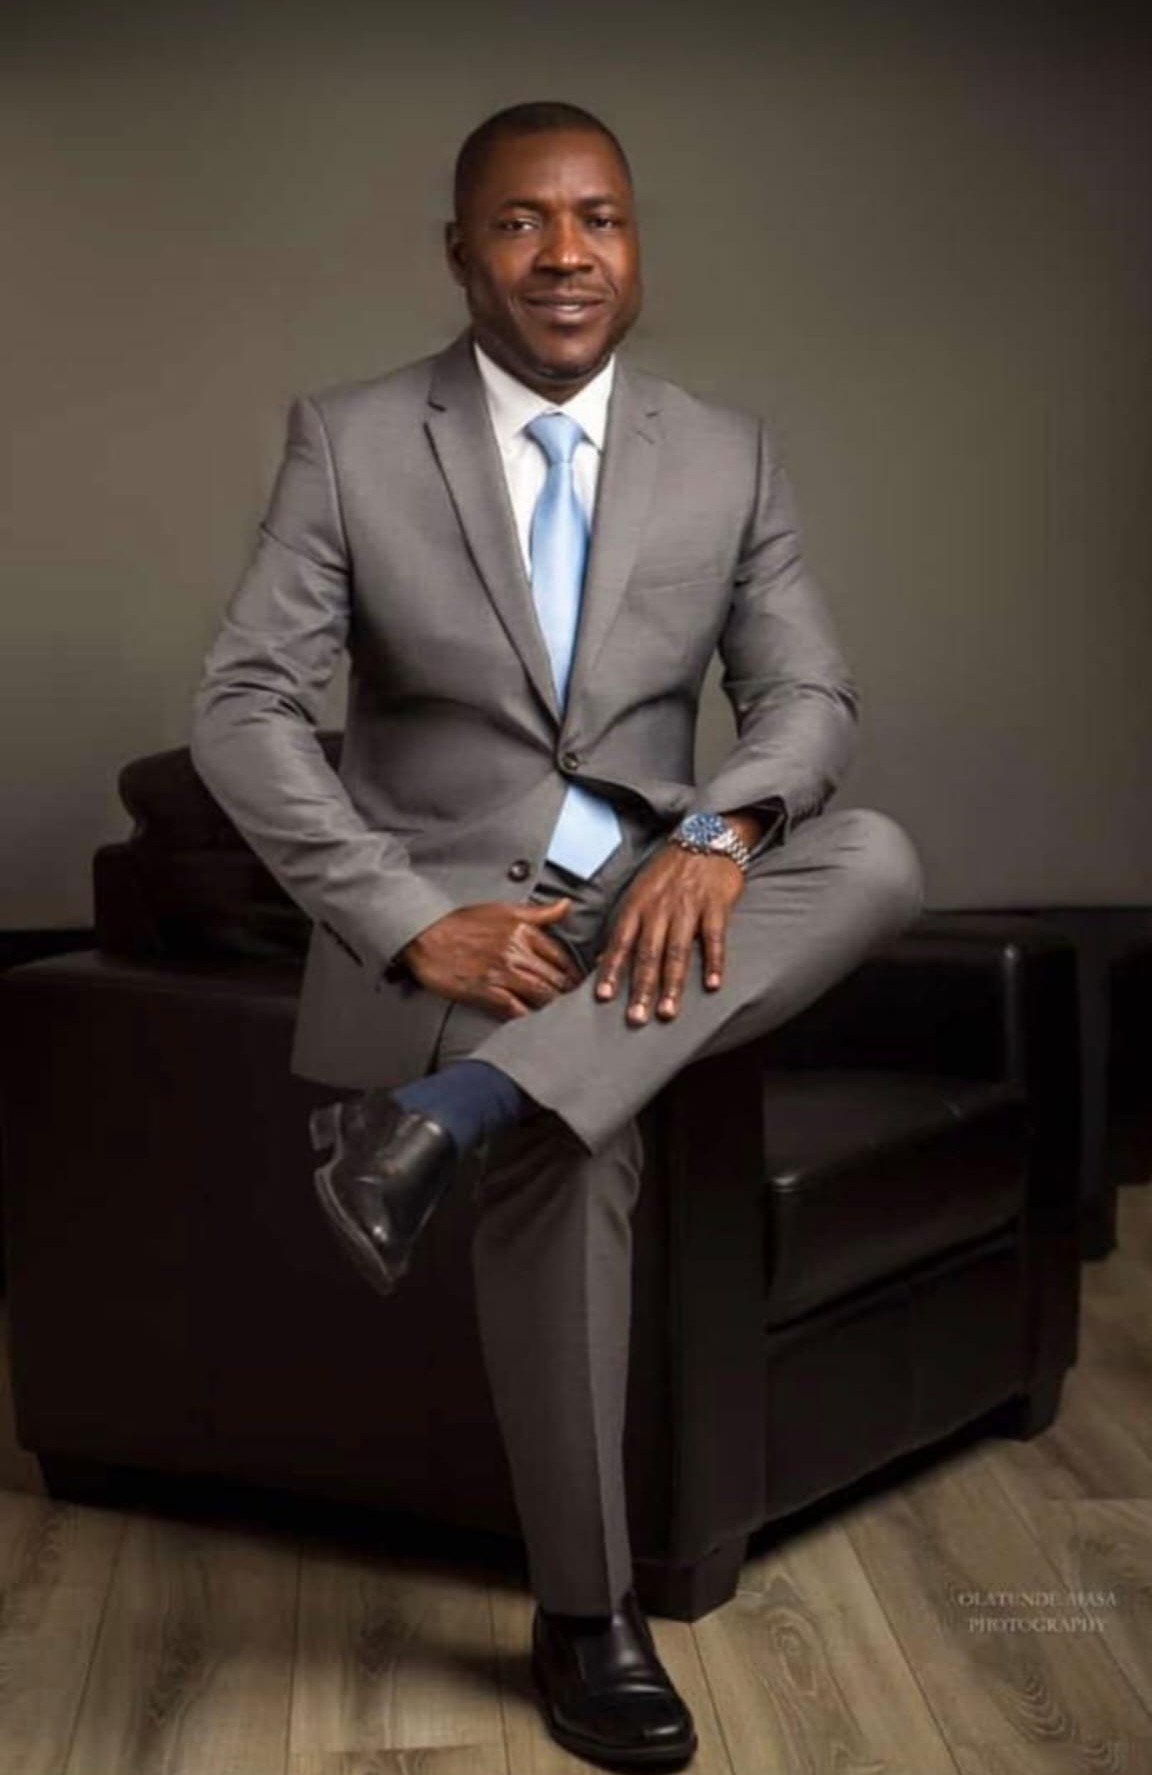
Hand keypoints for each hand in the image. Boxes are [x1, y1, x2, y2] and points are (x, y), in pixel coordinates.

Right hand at [401, 898, 582, 1019]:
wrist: (425, 937)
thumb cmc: (461, 923)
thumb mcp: (503, 909)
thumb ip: (539, 912)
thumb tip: (566, 906)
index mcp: (523, 931)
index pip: (561, 956)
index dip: (572, 972)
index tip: (575, 982)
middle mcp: (516, 952)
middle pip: (555, 979)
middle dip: (565, 992)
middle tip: (569, 1000)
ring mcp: (501, 973)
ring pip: (540, 995)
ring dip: (549, 1005)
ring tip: (551, 1009)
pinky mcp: (485, 991)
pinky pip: (516, 1009)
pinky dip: (526, 1015)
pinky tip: (529, 1016)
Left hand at [594, 845, 744, 1025]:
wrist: (704, 839)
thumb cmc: (668, 872)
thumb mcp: (639, 893)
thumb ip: (625, 927)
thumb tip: (604, 961)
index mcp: (637, 905)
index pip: (620, 942)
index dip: (612, 970)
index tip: (604, 997)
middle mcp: (659, 908)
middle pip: (648, 954)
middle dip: (641, 988)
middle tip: (636, 1018)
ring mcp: (688, 907)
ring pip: (677, 952)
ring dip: (672, 985)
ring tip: (667, 1012)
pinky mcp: (715, 906)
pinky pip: (714, 939)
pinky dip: (714, 963)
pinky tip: (712, 985)